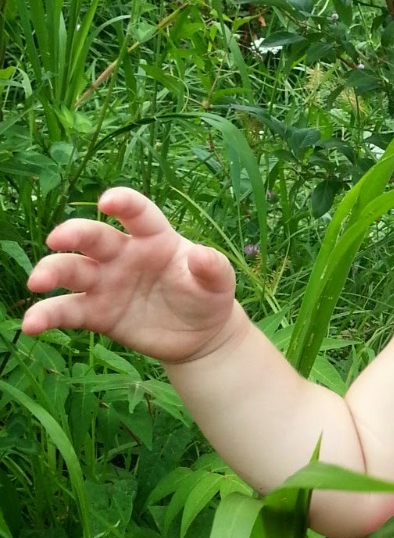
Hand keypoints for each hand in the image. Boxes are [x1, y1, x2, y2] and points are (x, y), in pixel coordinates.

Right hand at [22, 187, 238, 364]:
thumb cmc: (207, 297)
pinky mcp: (96, 312)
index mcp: (154, 237)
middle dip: (73, 234)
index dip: (123, 203)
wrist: (199, 335)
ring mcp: (105, 282)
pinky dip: (47, 316)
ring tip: (38, 282)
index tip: (108, 202)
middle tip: (56, 239)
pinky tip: (31, 325)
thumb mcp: (219, 283)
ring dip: (51, 273)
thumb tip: (202, 255)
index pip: (137, 213)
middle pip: (93, 237)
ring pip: (71, 270)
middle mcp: (122, 253)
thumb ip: (212, 268)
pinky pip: (67, 311)